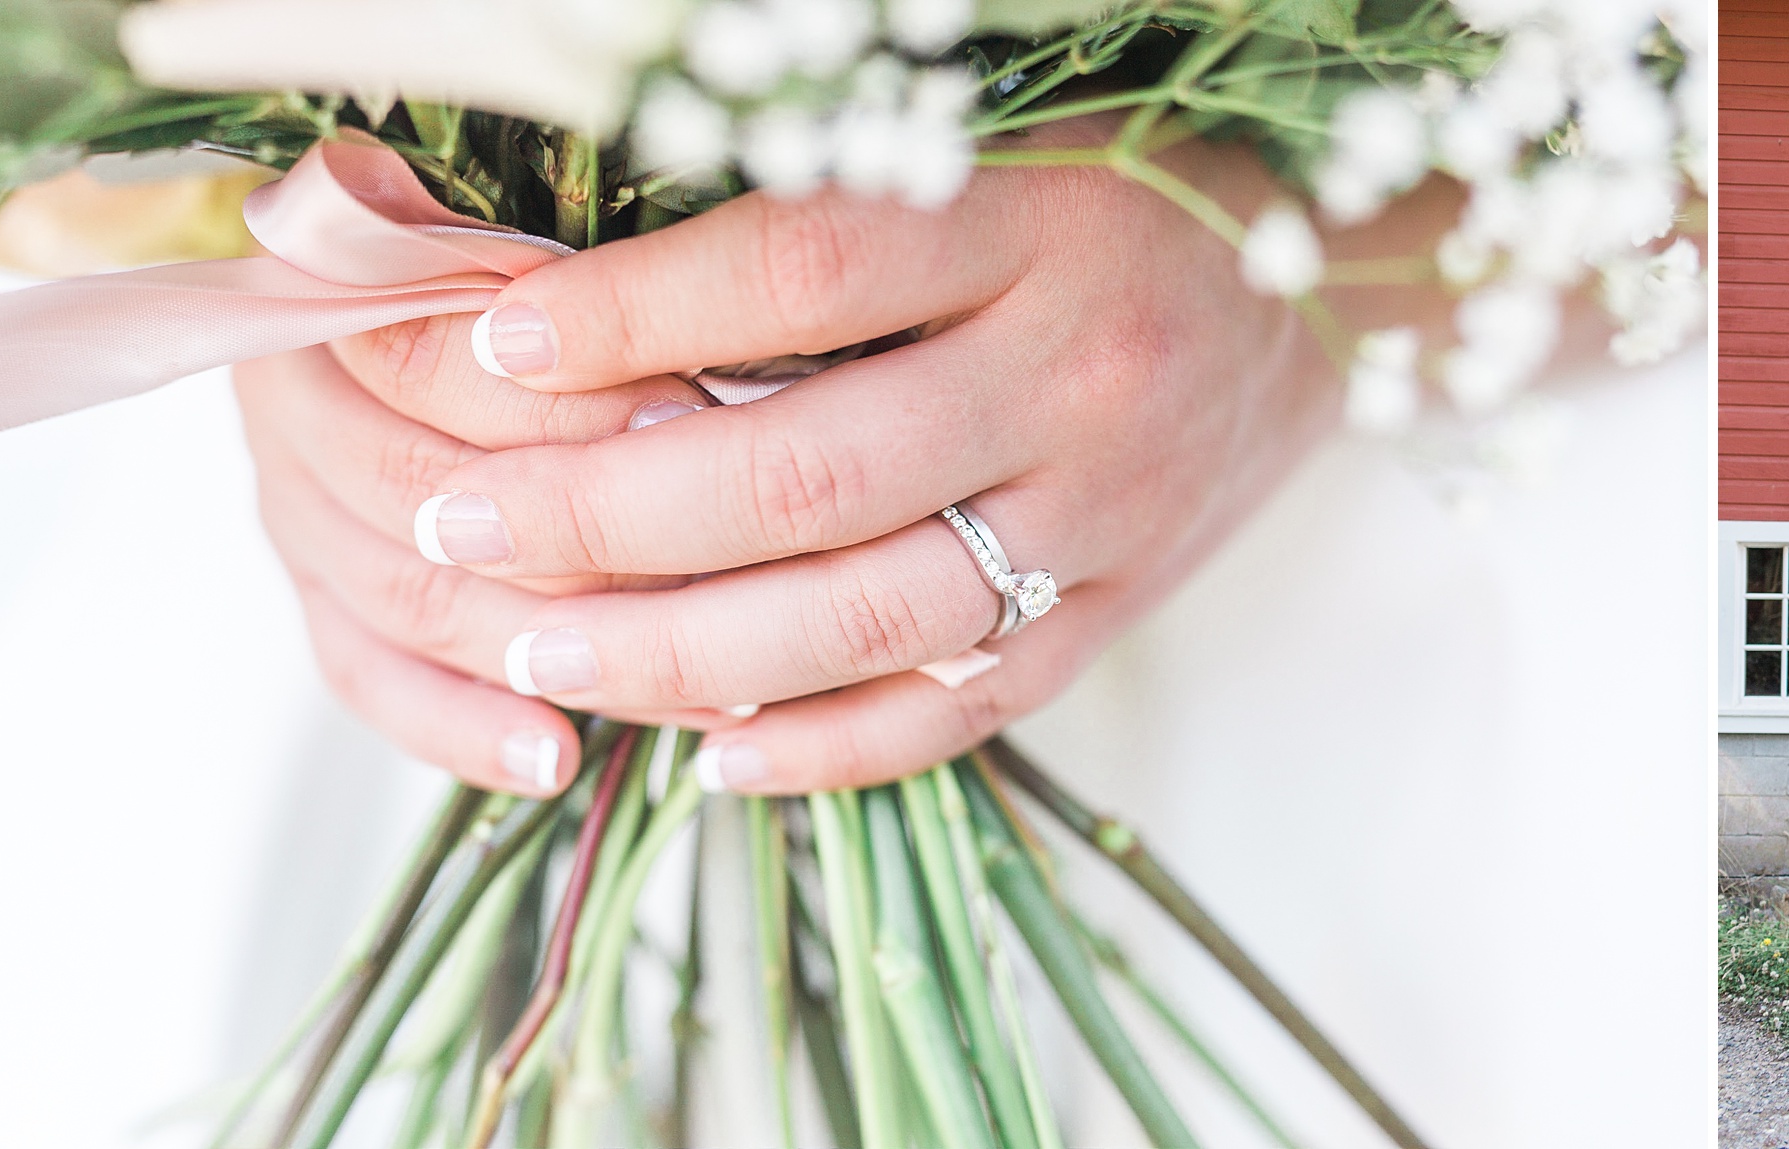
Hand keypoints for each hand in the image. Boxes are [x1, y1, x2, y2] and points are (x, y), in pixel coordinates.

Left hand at [239, 128, 1428, 794]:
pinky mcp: (1123, 610)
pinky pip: (965, 708)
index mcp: (1036, 227)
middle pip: (809, 473)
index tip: (498, 342)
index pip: (806, 273)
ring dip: (684, 655)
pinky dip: (832, 749)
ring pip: (872, 617)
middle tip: (458, 530)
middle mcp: (1076, 376)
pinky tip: (713, 763)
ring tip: (537, 655)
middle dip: (605, 517)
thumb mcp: (1000, 154)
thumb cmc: (1124, 202)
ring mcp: (1108, 513)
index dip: (638, 315)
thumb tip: (599, 285)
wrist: (1330, 304)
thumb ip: (839, 207)